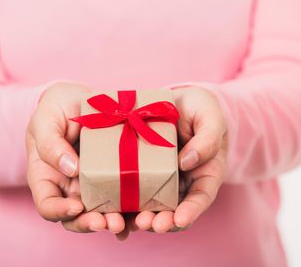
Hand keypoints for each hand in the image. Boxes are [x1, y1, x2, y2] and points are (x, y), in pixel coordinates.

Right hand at [26, 82, 125, 234]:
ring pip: (101, 209)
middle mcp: (69, 184)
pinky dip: (130, 206)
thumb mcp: (46, 120)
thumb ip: (51, 144)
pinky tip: (141, 210)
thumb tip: (70, 168)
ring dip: (113, 219)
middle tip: (108, 222)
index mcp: (47, 176)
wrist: (78, 98)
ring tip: (124, 221)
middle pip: (76, 216)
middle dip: (91, 223)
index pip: (47, 205)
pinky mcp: (113, 172)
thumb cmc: (56, 108)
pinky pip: (121, 193)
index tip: (77, 206)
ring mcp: (92, 180)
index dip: (60, 212)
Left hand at [134, 86, 227, 232]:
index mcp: (205, 172)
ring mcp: (161, 176)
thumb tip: (187, 162)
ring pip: (153, 203)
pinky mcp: (142, 168)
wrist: (180, 100)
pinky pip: (134, 186)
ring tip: (130, 220)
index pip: (201, 197)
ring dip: (141, 216)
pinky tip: (113, 207)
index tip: (179, 219)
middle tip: (148, 223)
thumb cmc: (201, 109)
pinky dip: (125, 200)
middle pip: (174, 208)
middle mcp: (183, 180)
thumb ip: (206, 140)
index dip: (191, 211)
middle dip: (162, 220)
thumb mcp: (210, 118)